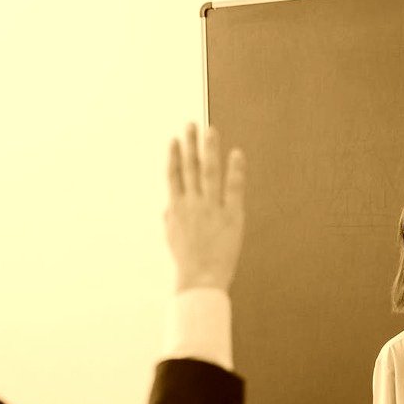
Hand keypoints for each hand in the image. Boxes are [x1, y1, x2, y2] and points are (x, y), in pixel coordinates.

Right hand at [164, 124, 245, 291]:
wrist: (200, 280)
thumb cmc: (187, 262)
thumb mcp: (172, 239)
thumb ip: (169, 219)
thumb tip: (167, 206)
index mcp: (176, 209)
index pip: (174, 176)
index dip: (175, 156)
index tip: (175, 139)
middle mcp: (192, 204)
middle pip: (190, 168)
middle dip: (190, 144)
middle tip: (191, 124)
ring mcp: (211, 208)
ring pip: (208, 172)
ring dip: (209, 149)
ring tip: (210, 130)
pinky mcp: (231, 216)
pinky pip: (233, 188)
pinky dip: (235, 170)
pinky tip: (236, 153)